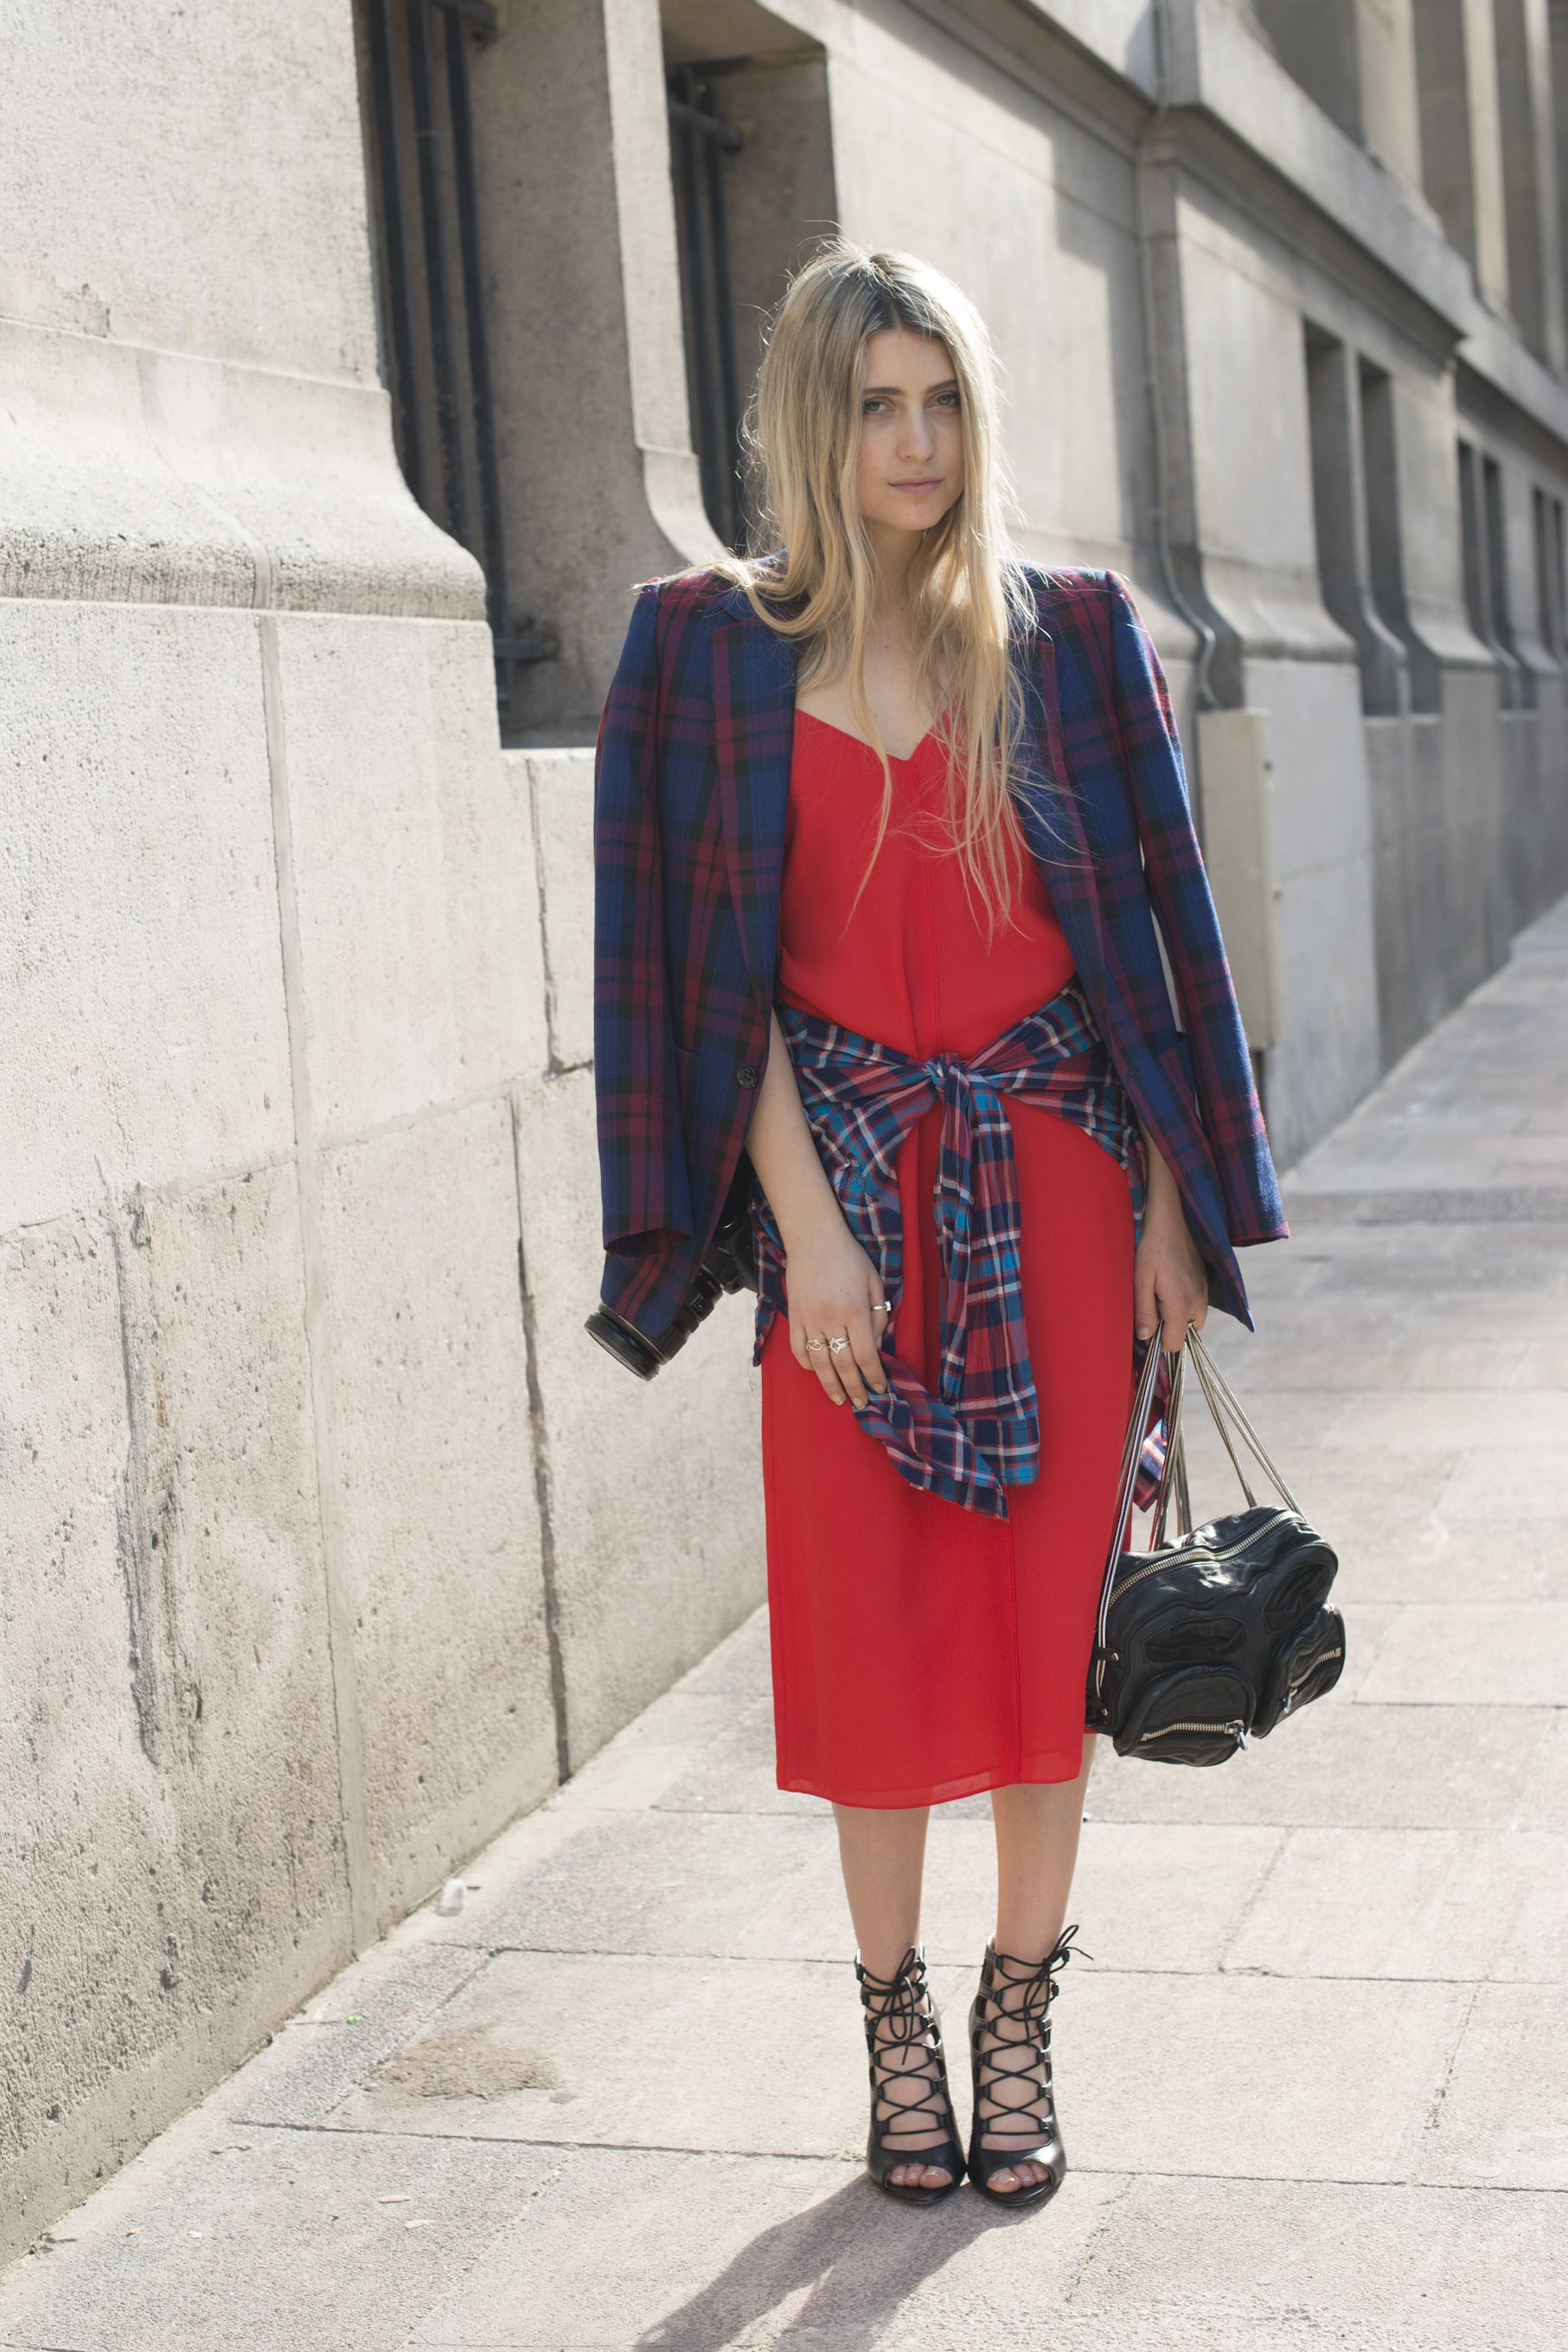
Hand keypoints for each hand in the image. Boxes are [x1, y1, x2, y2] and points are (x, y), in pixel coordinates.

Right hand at [779, 1203, 892, 1407]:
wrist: (814, 1238)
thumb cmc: (849, 1258)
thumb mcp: (874, 1282)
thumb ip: (878, 1315)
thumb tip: (876, 1346)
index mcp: (855, 1312)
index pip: (866, 1355)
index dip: (875, 1376)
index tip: (882, 1388)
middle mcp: (831, 1320)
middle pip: (844, 1365)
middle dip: (855, 1388)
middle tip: (862, 1404)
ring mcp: (809, 1320)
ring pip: (820, 1363)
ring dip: (830, 1385)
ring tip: (839, 1399)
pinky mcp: (794, 1317)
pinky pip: (799, 1349)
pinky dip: (808, 1365)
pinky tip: (817, 1373)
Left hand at [1134, 1126, 1208, 1351]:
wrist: (1173, 1218)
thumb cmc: (1152, 1247)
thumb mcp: (1140, 1279)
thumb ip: (1144, 1311)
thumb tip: (1145, 1338)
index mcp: (1182, 1305)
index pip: (1175, 1345)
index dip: (1158, 1342)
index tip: (1145, 1328)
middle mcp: (1199, 1302)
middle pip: (1185, 1334)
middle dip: (1168, 1328)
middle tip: (1151, 1304)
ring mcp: (1205, 1292)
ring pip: (1192, 1321)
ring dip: (1176, 1315)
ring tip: (1159, 1293)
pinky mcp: (1206, 1282)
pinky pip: (1197, 1306)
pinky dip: (1184, 1303)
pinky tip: (1170, 1284)